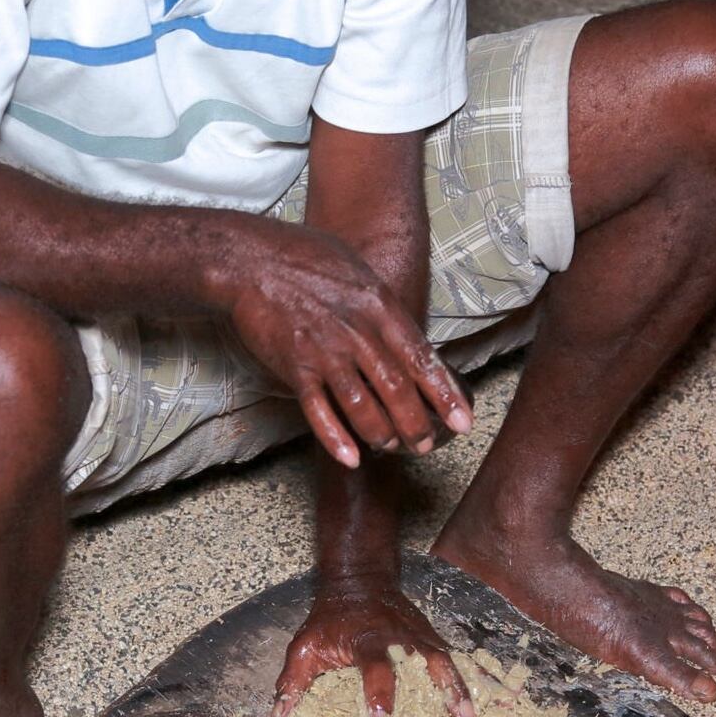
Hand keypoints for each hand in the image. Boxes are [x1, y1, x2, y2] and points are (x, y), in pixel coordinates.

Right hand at [225, 227, 471, 466]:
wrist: (251, 259)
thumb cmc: (307, 257)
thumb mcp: (360, 272)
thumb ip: (384, 308)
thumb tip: (406, 336)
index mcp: (380, 307)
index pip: (422, 360)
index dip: (445, 395)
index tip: (464, 422)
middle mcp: (358, 333)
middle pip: (397, 391)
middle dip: (417, 425)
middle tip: (427, 445)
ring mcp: (325, 352)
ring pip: (362, 407)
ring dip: (382, 435)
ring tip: (393, 448)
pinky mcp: (295, 367)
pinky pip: (318, 412)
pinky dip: (335, 439)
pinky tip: (351, 459)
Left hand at [272, 584, 476, 716]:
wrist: (359, 580)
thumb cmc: (330, 617)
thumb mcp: (304, 646)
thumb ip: (293, 683)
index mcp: (367, 640)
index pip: (376, 667)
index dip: (379, 694)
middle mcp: (399, 637)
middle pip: (426, 661)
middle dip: (441, 689)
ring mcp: (418, 635)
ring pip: (443, 660)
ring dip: (458, 688)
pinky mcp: (429, 637)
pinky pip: (448, 660)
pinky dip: (460, 680)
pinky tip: (469, 704)